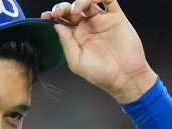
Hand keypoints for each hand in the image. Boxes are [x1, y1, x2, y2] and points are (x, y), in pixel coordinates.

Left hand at [41, 1, 158, 103]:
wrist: (125, 79)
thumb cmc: (102, 75)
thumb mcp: (76, 61)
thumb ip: (66, 42)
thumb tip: (56, 25)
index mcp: (78, 38)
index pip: (63, 21)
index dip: (53, 16)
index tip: (46, 16)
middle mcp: (89, 27)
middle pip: (73, 9)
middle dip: (63, 7)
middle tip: (58, 12)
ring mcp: (102, 21)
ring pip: (88, 1)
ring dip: (79, 1)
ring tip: (75, 10)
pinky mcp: (116, 17)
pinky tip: (90, 1)